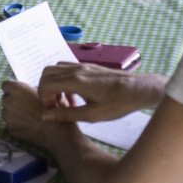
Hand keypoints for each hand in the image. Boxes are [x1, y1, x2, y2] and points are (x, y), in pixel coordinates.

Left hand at [1, 80, 53, 148]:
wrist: (56, 131)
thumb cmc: (54, 108)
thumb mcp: (46, 92)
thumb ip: (34, 88)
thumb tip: (31, 89)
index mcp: (17, 90)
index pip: (5, 84)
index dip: (12, 87)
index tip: (19, 91)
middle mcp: (9, 102)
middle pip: (5, 98)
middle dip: (13, 100)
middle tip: (25, 104)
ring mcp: (8, 117)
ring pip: (6, 111)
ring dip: (13, 112)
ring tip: (27, 115)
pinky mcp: (11, 129)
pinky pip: (10, 123)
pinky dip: (16, 123)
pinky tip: (28, 124)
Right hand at [36, 62, 161, 122]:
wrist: (138, 89)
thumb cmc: (117, 104)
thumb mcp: (91, 115)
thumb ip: (66, 115)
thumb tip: (45, 116)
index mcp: (75, 81)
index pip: (46, 84)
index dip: (43, 98)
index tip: (52, 111)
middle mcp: (76, 69)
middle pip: (47, 72)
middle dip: (45, 89)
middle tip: (55, 105)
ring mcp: (83, 66)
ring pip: (57, 69)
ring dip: (54, 84)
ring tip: (65, 102)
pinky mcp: (90, 67)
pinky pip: (68, 69)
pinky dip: (64, 80)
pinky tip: (76, 96)